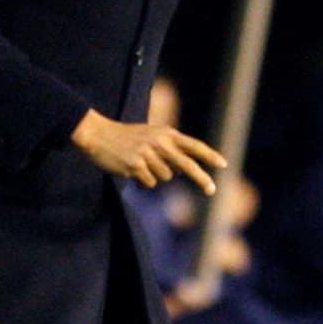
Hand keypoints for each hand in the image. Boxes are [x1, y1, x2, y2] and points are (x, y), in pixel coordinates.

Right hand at [71, 108, 226, 195]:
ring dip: (156, 175)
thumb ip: (169, 149)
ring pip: (165, 177)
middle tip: (212, 190)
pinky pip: (149, 182)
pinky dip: (143, 180)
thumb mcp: (151, 136)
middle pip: (187, 165)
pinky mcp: (135, 166)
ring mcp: (147, 154)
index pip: (193, 145)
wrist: (98, 135)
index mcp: (166, 133)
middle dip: (201, 179)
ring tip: (141, 163)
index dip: (209, 155)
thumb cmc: (127, 137)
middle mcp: (159, 143)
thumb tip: (183, 170)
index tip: (223, 164)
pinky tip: (132, 168)